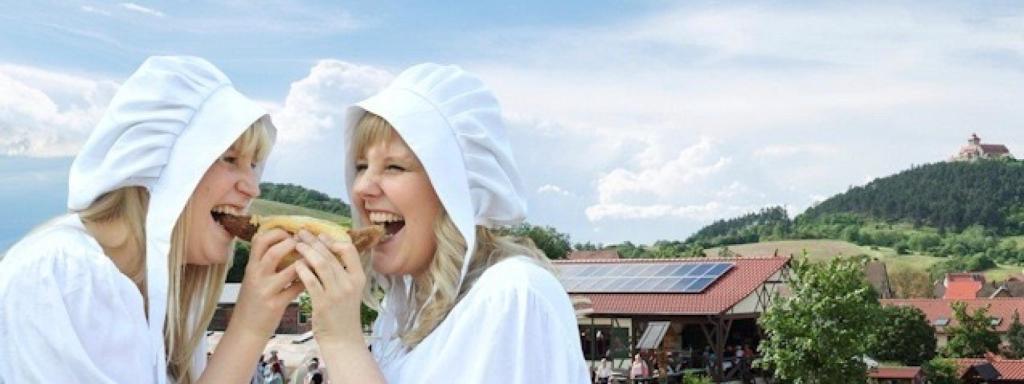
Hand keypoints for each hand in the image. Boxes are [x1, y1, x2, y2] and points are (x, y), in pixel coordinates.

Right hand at [231, 229, 304, 339]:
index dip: (277, 233)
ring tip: (314, 260)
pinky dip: (308, 281)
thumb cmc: (253, 302)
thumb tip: (286, 243)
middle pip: (274, 252)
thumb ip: (265, 262)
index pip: (260, 240)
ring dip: (306, 262)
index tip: (291, 234)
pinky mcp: (276, 305)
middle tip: (304, 245)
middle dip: (293, 244)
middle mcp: (257, 276)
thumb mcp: (254, 278)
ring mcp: (266, 290)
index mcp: (251, 267)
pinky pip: (296, 288)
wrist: (245, 330)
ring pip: (290, 270)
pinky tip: (315, 278)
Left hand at [293, 230, 365, 346]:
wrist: (342, 339)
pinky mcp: (323, 303)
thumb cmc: (343, 313)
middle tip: (301, 232)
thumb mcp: (350, 290)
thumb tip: (327, 250)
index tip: (321, 236)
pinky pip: (310, 281)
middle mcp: (349, 283)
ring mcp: (337, 293)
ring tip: (296, 244)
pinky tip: (295, 264)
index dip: (334, 240)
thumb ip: (342, 272)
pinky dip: (302, 270)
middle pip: (331, 254)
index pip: (349, 250)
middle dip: (314, 241)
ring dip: (307, 251)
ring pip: (321, 264)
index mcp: (359, 278)